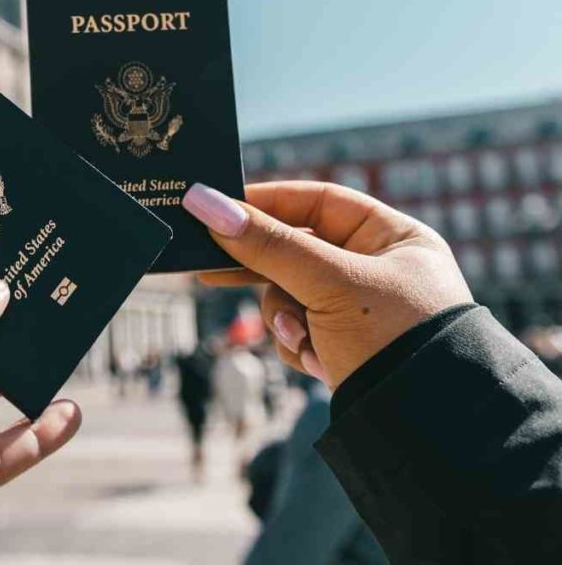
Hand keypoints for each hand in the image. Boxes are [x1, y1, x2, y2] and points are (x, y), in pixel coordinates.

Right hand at [183, 181, 471, 386]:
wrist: (425, 428)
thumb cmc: (393, 338)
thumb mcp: (328, 283)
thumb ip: (267, 244)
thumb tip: (205, 203)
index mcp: (393, 237)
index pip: (318, 202)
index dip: (269, 203)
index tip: (219, 208)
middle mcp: (377, 269)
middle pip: (296, 252)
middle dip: (264, 271)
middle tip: (208, 268)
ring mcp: (358, 311)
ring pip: (288, 295)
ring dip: (285, 319)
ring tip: (301, 339)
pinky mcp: (343, 346)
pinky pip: (297, 330)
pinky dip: (298, 345)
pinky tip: (319, 363)